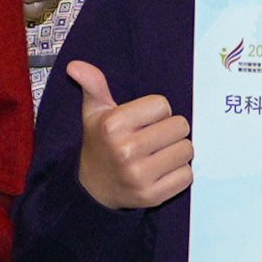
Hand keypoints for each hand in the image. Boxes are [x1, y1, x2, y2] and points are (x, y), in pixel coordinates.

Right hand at [64, 63, 192, 211]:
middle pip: (180, 126)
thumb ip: (93, 85)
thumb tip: (75, 65)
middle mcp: (125, 150)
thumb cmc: (100, 143)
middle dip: (170, 130)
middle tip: (153, 139)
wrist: (93, 189)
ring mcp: (139, 176)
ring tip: (157, 155)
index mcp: (113, 125)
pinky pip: (187, 175)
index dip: (156, 112)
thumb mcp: (94, 113)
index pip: (163, 105)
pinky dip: (179, 173)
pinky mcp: (152, 196)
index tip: (143, 122)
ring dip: (176, 151)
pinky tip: (161, 172)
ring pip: (187, 150)